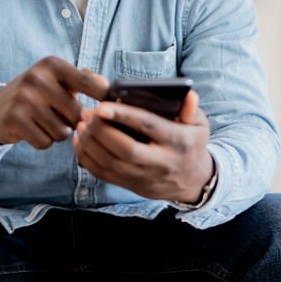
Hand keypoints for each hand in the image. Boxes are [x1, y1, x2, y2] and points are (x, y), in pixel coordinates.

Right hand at [0, 56, 109, 148]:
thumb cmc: (36, 94)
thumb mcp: (56, 79)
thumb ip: (84, 80)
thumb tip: (111, 88)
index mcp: (53, 65)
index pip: (90, 82)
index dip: (104, 98)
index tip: (109, 108)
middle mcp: (38, 78)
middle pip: (77, 115)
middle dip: (72, 122)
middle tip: (59, 116)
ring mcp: (25, 98)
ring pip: (62, 132)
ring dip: (57, 133)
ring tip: (44, 122)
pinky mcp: (14, 119)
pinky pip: (45, 142)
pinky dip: (42, 141)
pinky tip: (32, 130)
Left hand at [72, 90, 213, 202]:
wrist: (192, 180)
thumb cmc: (190, 143)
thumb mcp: (199, 124)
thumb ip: (190, 109)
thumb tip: (188, 95)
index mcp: (178, 142)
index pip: (149, 127)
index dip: (124, 116)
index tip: (102, 106)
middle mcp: (162, 162)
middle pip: (126, 149)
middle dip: (102, 130)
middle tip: (87, 113)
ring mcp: (145, 177)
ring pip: (111, 163)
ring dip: (91, 143)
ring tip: (81, 124)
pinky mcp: (132, 185)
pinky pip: (104, 174)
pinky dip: (88, 158)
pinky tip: (81, 141)